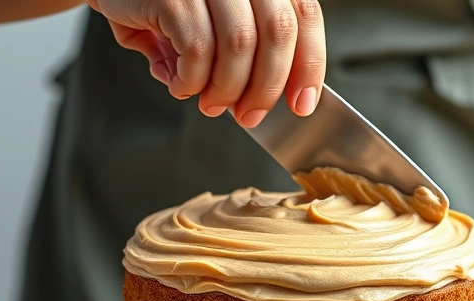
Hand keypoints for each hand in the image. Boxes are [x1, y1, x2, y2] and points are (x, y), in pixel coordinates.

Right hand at [88, 0, 324, 126]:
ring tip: (208, 103)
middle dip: (266, 87)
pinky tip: (181, 85)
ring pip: (240, 45)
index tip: (302, 103)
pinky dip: (193, 80)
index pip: (304, 15)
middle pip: (278, 33)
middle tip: (249, 115)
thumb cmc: (164, 3)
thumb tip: (266, 99)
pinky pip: (197, 49)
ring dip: (226, 89)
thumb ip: (248, 49)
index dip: (309, 64)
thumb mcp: (216, 20)